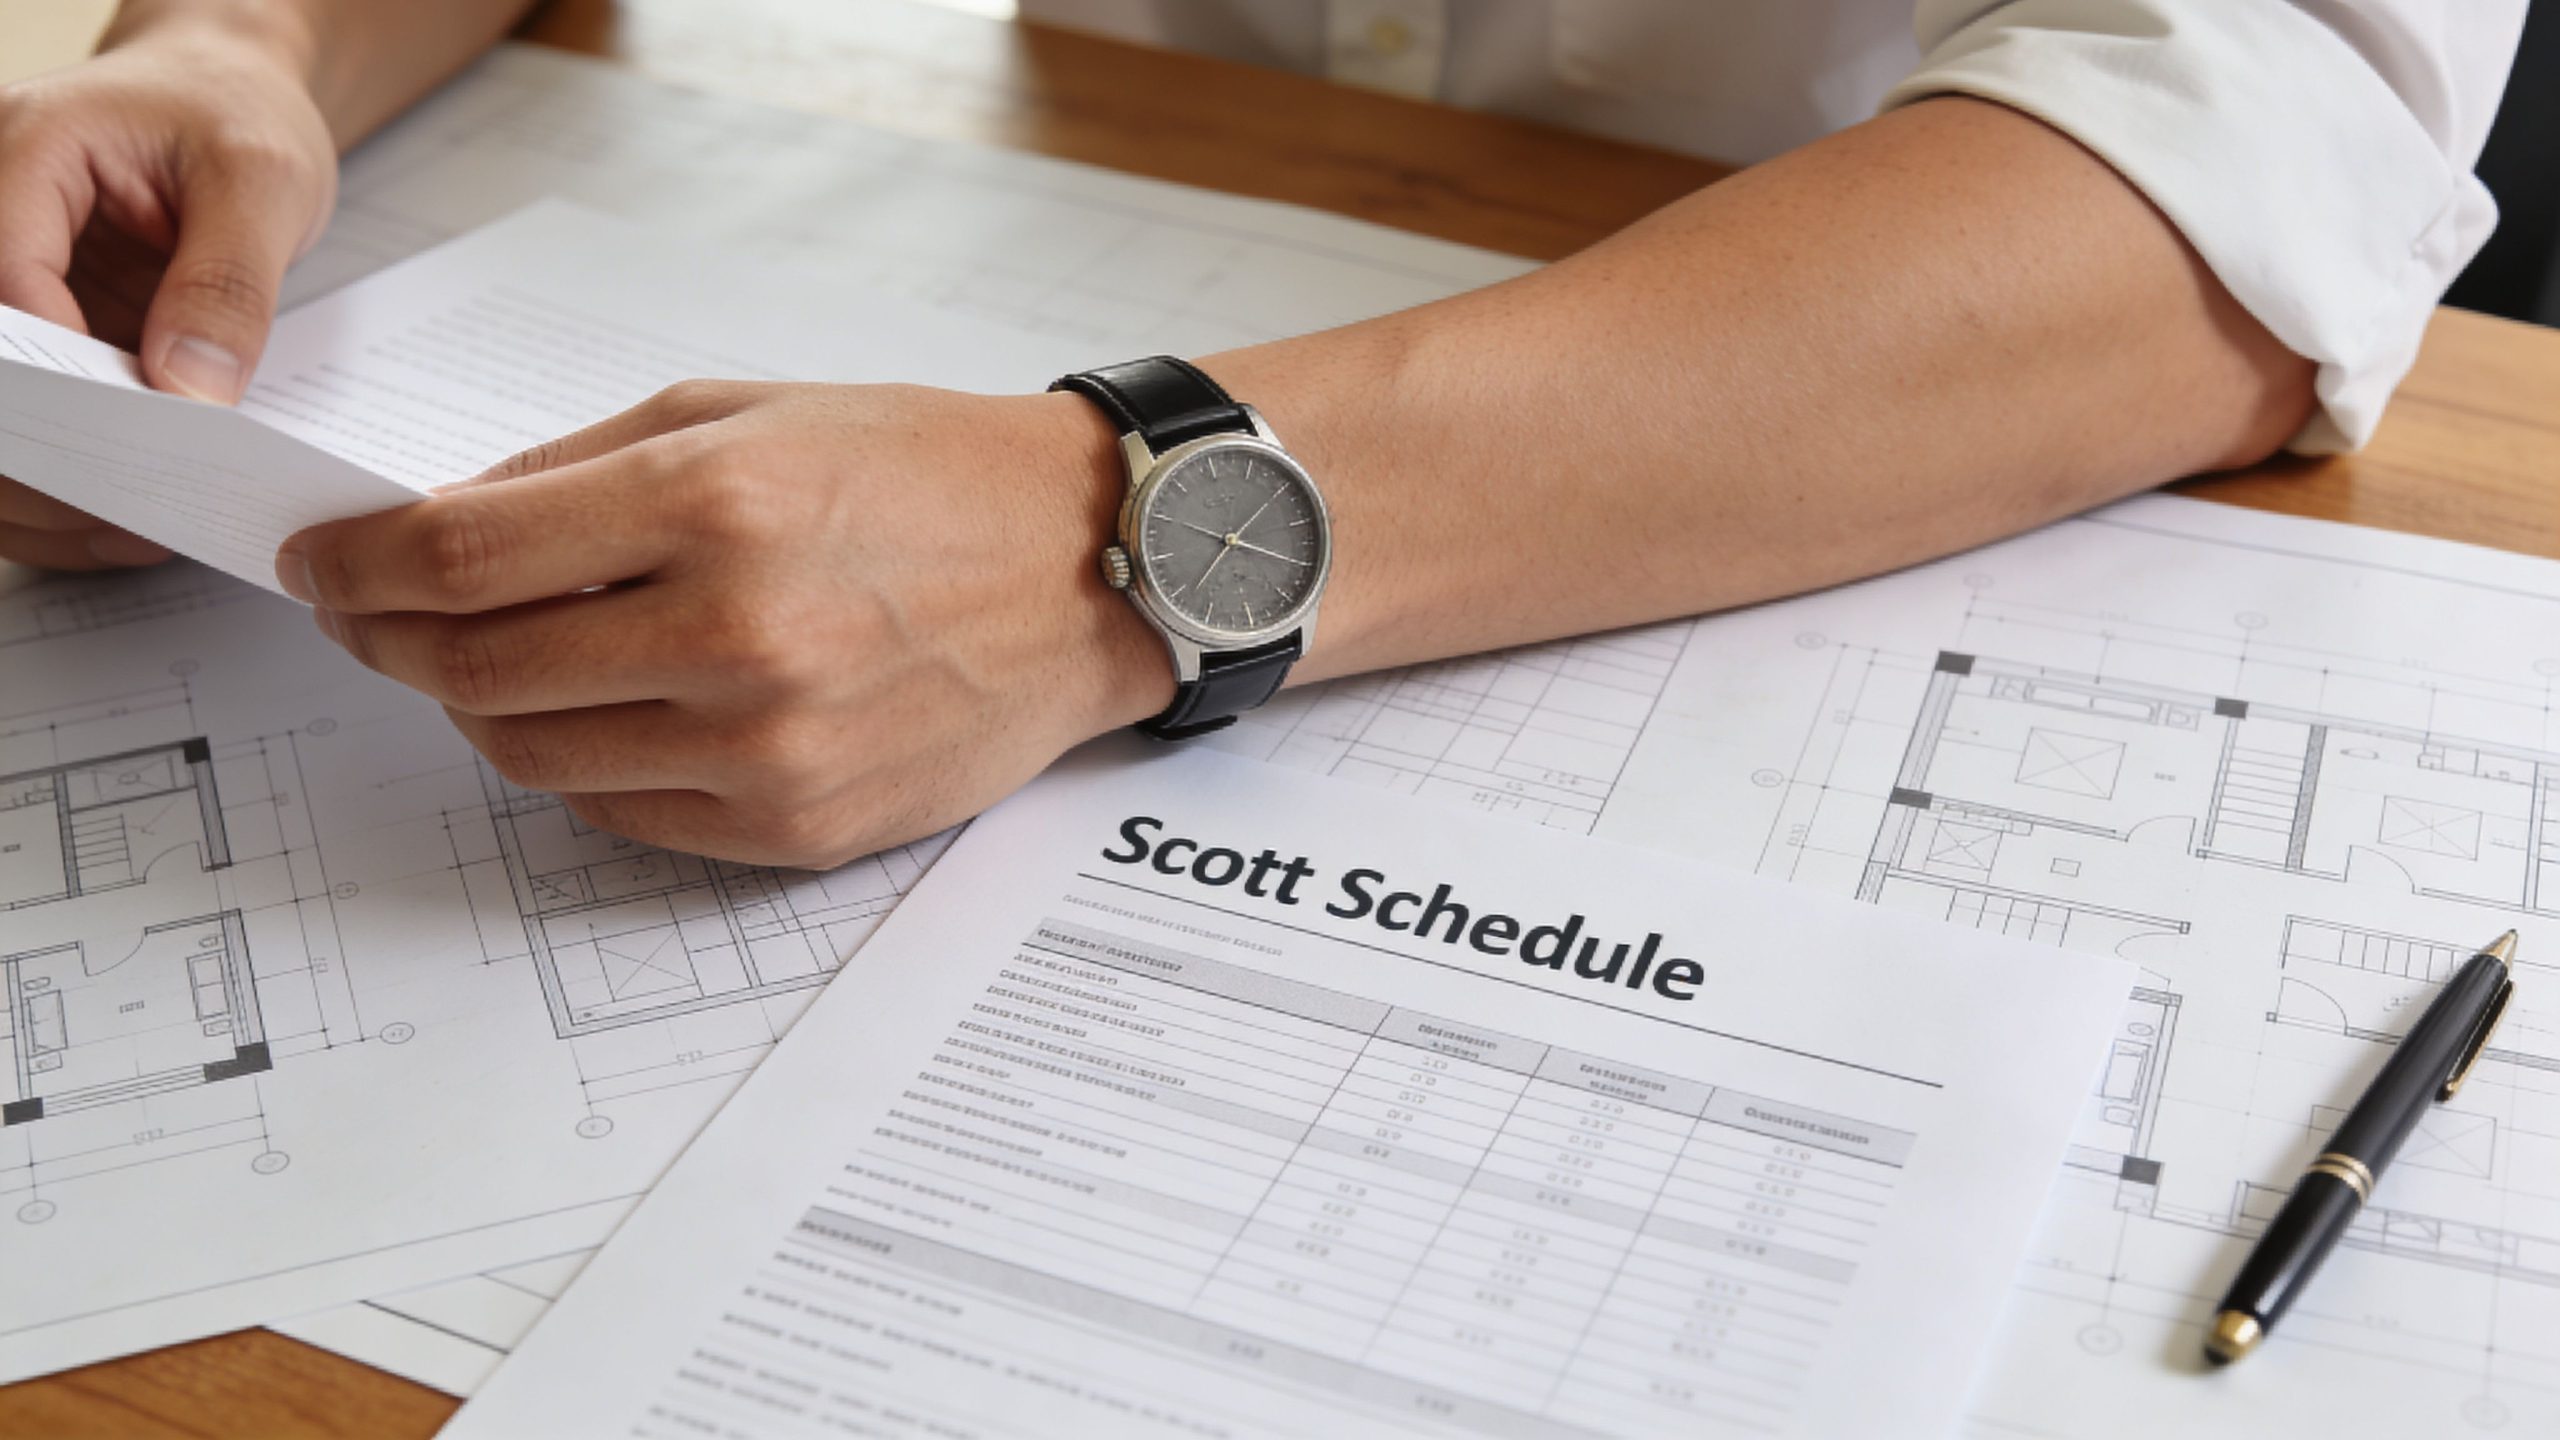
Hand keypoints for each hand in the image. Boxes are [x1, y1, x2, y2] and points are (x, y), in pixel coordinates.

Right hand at [0, 16, 336, 569]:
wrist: (228, 89)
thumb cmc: (237, 113)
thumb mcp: (262, 179)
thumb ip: (228, 281)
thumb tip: (189, 390)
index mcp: (21, 158)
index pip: (7, 290)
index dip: (64, 384)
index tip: (137, 448)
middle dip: (39, 453)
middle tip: (125, 521)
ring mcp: (10, 282)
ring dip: (43, 484)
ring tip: (132, 536)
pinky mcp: (43, 327)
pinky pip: (32, 414)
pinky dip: (67, 475)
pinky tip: (128, 516)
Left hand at [276, 382, 1171, 867]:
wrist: (1093, 570)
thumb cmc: (930, 472)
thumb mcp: (749, 410)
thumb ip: (584, 469)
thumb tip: (441, 531)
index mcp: (720, 503)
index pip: (460, 559)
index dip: (355, 567)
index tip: (322, 565)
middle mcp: (740, 637)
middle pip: (472, 670)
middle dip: (388, 642)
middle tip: (371, 618)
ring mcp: (772, 749)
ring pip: (533, 756)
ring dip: (478, 708)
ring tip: (497, 661)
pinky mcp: (801, 828)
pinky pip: (622, 813)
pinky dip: (579, 763)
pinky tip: (604, 710)